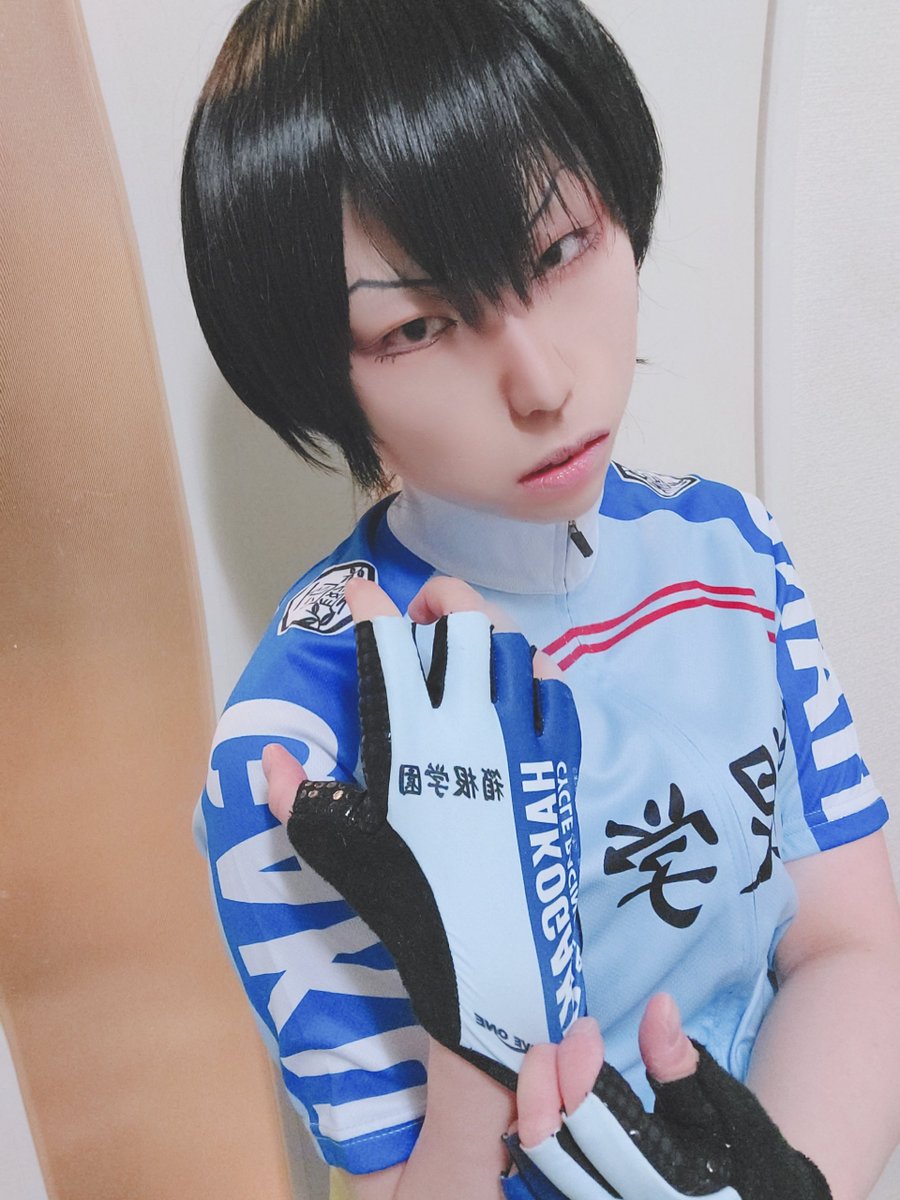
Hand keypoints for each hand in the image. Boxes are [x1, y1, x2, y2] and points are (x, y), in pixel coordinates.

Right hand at [265, 576, 584, 1088]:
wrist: (494, 958)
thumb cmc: (410, 903)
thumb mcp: (338, 851)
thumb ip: (299, 797)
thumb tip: (270, 756)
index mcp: (409, 738)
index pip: (386, 646)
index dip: (368, 608)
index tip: (359, 595)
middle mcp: (470, 722)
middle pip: (462, 621)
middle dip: (437, 600)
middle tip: (422, 615)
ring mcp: (523, 736)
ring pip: (512, 644)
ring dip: (486, 633)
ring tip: (467, 648)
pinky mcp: (561, 759)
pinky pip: (556, 688)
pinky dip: (534, 672)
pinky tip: (518, 687)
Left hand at [505, 995, 830, 1199]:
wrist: (744, 1199)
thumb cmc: (734, 1153)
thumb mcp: (720, 1104)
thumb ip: (681, 1063)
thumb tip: (658, 1005)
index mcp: (668, 1185)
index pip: (600, 1128)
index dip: (580, 1073)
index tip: (584, 1030)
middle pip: (553, 1151)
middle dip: (541, 1087)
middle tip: (550, 1048)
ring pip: (536, 1168)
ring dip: (531, 1110)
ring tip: (545, 1070)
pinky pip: (536, 1182)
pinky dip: (530, 1141)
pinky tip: (541, 1106)